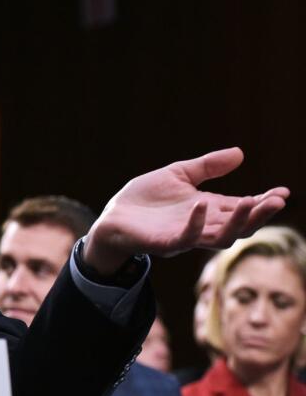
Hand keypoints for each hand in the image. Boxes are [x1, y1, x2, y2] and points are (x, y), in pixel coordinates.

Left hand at [84, 148, 288, 274]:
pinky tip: (202, 204)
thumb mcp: (178, 175)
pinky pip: (185, 238)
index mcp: (208, 210)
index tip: (283, 192)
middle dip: (259, 214)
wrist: (112, 217)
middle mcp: (202, 225)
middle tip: (277, 201)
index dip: (263, 202)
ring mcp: (185, 236)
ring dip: (237, 222)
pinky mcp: (165, 243)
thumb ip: (207, 167)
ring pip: (220, 237)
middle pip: (239, 226)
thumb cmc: (145, 199)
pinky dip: (196, 223)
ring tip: (249, 202)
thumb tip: (240, 153)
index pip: (242, 208)